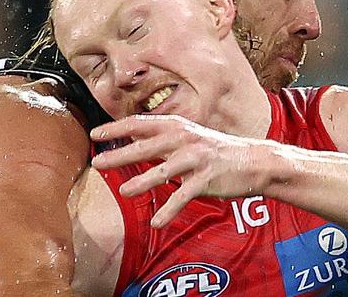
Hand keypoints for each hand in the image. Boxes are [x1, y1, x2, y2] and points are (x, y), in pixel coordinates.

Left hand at [90, 115, 274, 227]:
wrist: (252, 161)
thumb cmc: (214, 151)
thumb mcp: (187, 138)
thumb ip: (161, 141)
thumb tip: (131, 143)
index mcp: (176, 126)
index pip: (139, 124)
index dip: (116, 128)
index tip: (95, 134)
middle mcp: (184, 139)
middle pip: (145, 146)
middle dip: (119, 154)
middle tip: (97, 163)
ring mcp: (196, 158)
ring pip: (163, 171)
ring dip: (142, 182)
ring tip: (123, 192)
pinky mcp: (207, 179)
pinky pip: (184, 196)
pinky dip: (170, 211)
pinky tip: (156, 222)